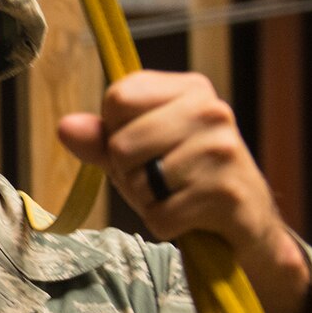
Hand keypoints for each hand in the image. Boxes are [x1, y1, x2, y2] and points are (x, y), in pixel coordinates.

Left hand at [59, 71, 311, 312]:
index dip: (115, 130)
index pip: (119, 97)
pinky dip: (166, 223)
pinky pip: (160, 216)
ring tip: (177, 194)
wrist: (246, 221)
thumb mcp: (139, 151)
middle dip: (128, 172)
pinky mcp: (226, 193)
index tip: (143, 144)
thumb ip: (100, 138)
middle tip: (160, 178)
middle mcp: (211, 111)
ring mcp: (222, 151)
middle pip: (121, 144)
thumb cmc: (184, 178)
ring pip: (139, 182)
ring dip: (148, 200)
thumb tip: (66, 127)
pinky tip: (190, 215)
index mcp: (190, 89)